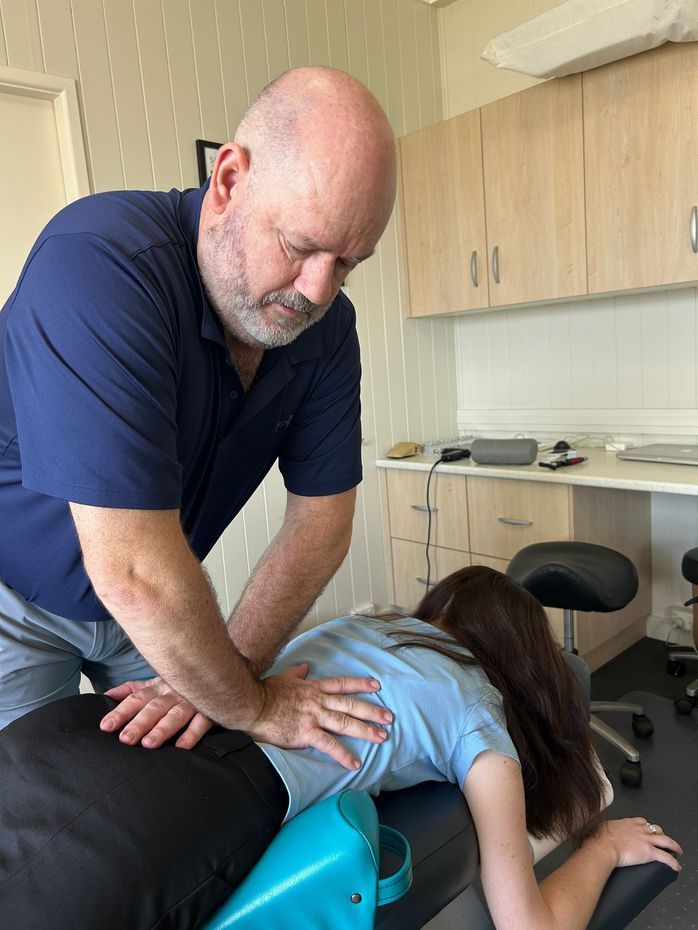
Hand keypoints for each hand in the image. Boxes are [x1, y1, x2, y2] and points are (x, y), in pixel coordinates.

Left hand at [100, 677, 213, 749]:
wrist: (217, 674)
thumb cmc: (180, 684)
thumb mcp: (156, 682)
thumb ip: (132, 689)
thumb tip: (105, 696)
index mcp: (158, 687)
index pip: (136, 698)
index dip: (121, 711)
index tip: (105, 726)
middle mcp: (174, 693)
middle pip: (154, 708)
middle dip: (139, 723)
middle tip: (125, 739)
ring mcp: (192, 702)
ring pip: (176, 715)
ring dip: (163, 729)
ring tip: (149, 744)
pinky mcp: (210, 711)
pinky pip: (202, 722)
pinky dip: (192, 733)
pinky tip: (182, 747)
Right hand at [248, 664, 392, 769]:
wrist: (251, 704)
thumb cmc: (264, 693)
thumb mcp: (283, 678)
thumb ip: (296, 673)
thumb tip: (304, 667)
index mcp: (313, 688)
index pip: (342, 684)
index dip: (360, 684)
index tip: (376, 685)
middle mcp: (318, 701)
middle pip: (350, 705)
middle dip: (372, 711)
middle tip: (389, 717)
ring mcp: (314, 717)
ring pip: (345, 723)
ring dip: (365, 730)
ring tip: (382, 737)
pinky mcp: (306, 733)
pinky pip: (328, 745)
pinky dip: (343, 754)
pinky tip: (355, 763)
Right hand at [589, 818, 682, 871]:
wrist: (602, 848)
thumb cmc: (597, 841)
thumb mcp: (598, 829)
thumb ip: (602, 830)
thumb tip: (594, 833)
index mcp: (626, 823)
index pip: (641, 821)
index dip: (646, 826)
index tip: (647, 830)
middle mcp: (638, 829)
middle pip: (655, 828)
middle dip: (661, 833)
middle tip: (663, 840)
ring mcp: (645, 840)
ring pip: (666, 840)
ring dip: (674, 845)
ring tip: (677, 850)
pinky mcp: (649, 852)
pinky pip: (666, 857)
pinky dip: (673, 862)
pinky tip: (676, 866)